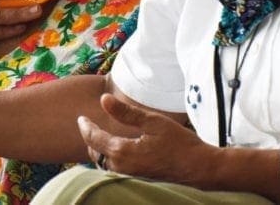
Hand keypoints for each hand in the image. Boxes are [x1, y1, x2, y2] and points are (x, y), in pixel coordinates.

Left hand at [77, 93, 214, 182]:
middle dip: (89, 139)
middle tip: (86, 125)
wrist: (198, 168)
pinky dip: (108, 159)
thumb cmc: (178, 142)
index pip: (94, 139)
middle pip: (95, 154)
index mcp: (123, 152)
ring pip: (103, 164)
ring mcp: (129, 176)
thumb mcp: (152, 121)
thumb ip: (126, 112)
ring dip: (98, 150)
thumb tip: (103, 99)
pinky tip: (114, 150)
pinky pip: (113, 169)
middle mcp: (122, 168)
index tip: (80, 118)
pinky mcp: (136, 179)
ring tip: (98, 136)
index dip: (85, 127)